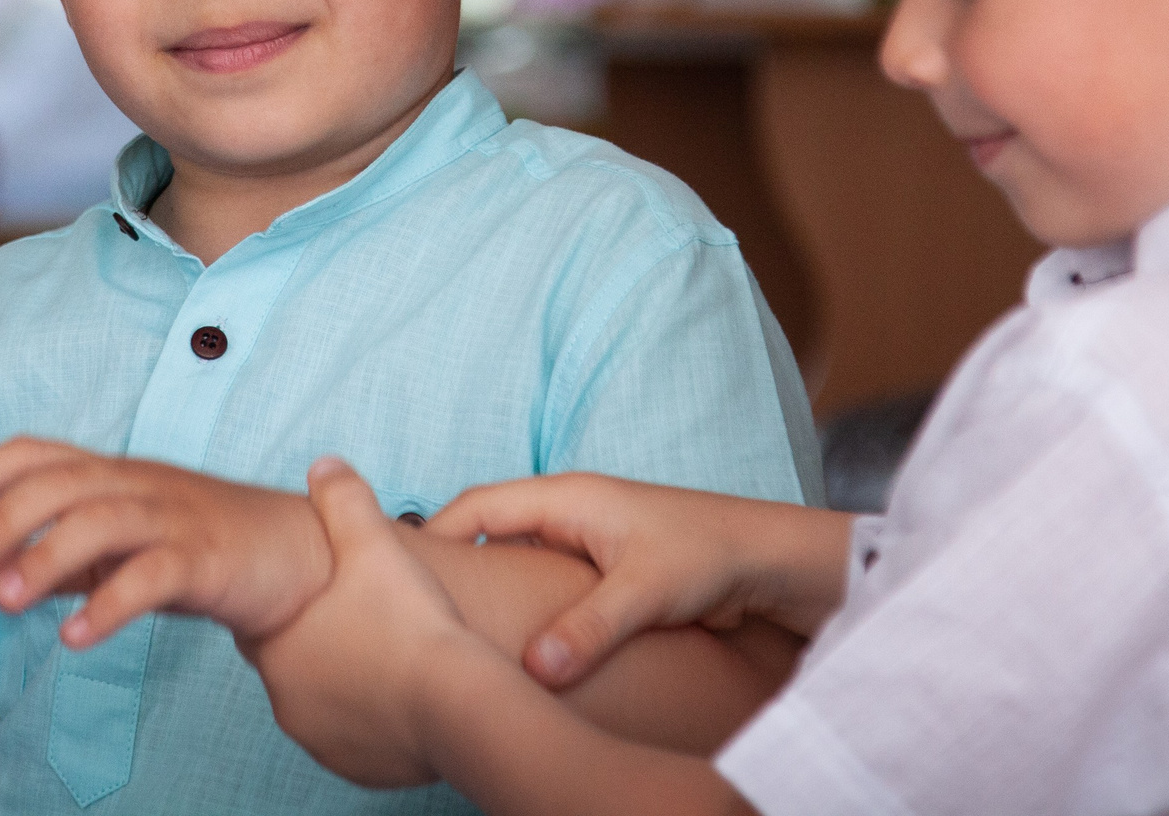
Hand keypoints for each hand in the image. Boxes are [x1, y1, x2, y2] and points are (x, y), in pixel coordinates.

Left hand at [0, 437, 327, 645]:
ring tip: (5, 600)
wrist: (296, 557)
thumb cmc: (197, 546)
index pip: (35, 453)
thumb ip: (54, 558)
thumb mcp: (116, 548)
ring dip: (45, 556)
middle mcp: (138, 483)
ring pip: (102, 519)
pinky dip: (109, 603)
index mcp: (112, 472)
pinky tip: (75, 636)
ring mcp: (175, 516)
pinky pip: (153, 574)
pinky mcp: (207, 558)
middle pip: (59, 483)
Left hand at [241, 457, 508, 788]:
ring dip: (350, 682)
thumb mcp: (374, 543)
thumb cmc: (412, 621)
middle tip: (374, 619)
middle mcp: (287, 703)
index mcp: (276, 650)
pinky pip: (358, 738)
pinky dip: (376, 718)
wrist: (459, 702)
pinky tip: (408, 691)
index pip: (263, 624)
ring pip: (328, 702)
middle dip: (327, 643)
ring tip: (396, 652)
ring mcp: (322, 742)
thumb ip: (343, 499)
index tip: (330, 591)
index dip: (297, 603)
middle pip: (298, 664)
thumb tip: (323, 465)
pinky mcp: (359, 770)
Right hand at [427, 475, 849, 688]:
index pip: (476, 506)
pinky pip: (541, 581)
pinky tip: (509, 639)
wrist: (771, 560)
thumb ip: (588, 629)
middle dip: (450, 563)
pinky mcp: (602, 568)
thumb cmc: (712, 555)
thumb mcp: (645, 592)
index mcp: (567, 496)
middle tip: (415, 607)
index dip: (432, 536)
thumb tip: (535, 671)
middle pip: (487, 529)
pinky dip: (519, 602)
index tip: (397, 575)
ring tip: (451, 626)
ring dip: (487, 585)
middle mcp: (568, 511)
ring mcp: (584, 539)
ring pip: (514, 557)